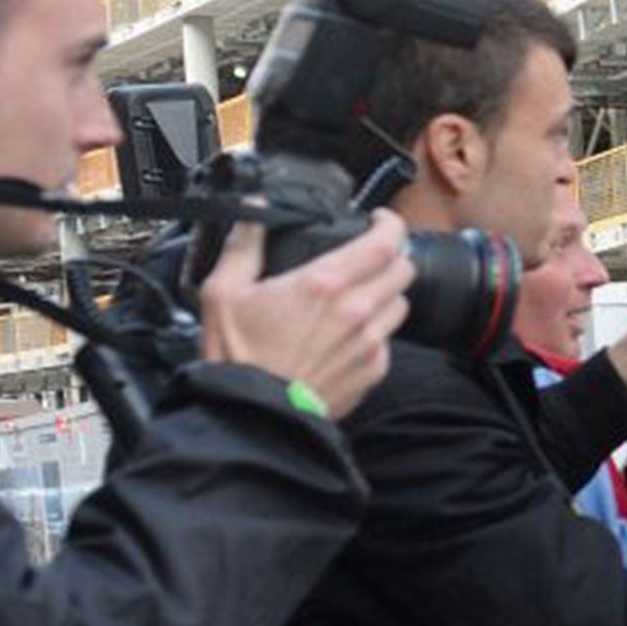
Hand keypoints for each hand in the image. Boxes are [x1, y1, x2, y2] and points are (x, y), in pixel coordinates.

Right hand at [198, 211, 414, 420]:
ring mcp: (369, 343)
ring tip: (362, 294)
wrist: (256, 417)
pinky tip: (351, 334)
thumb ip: (245, 243)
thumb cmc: (239, 358)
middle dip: (391, 257)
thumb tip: (255, 208)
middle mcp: (357, 311)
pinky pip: (389, 341)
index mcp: (325, 283)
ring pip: (400, 304)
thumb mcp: (223, 291)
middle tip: (370, 256)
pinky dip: (377, 332)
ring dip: (387, 294)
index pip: (386, 242)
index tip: (380, 221)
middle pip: (403, 270)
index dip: (391, 224)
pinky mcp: (372, 371)